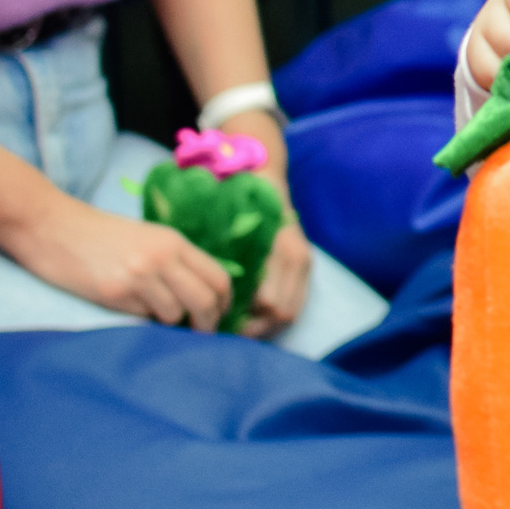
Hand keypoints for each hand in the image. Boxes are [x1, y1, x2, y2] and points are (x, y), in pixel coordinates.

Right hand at [0, 194, 232, 331]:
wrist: (54, 227)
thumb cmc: (101, 234)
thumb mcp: (148, 238)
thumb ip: (175, 260)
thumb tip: (202, 294)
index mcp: (174, 241)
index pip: (219, 278)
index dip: (225, 302)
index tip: (220, 315)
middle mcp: (162, 258)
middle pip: (205, 301)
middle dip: (207, 323)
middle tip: (200, 333)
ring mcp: (139, 276)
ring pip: (174, 314)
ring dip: (170, 323)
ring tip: (156, 315)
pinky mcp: (115, 293)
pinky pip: (142, 317)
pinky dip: (142, 319)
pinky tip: (128, 307)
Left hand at [213, 108, 308, 336]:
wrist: (262, 174)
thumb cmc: (236, 201)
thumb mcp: (222, 229)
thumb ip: (218, 263)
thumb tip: (205, 302)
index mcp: (280, 252)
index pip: (271, 306)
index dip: (247, 324)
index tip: (218, 327)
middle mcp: (297, 259)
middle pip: (283, 313)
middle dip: (255, 329)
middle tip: (224, 334)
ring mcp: (304, 260)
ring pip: (291, 310)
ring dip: (265, 324)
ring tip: (236, 327)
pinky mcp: (303, 261)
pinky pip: (295, 300)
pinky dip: (274, 312)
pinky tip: (251, 313)